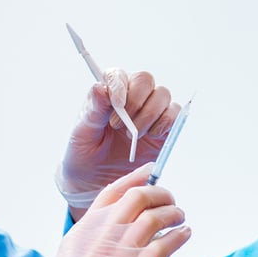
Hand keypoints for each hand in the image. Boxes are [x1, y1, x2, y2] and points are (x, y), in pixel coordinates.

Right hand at [31, 163, 190, 256]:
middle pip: (140, 196)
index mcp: (86, 225)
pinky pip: (166, 243)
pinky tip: (183, 236)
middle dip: (161, 194)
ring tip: (181, 219)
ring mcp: (122, 250)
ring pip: (157, 216)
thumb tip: (116, 226)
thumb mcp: (71, 253)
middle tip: (170, 202)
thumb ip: (93, 235)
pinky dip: (179, 235)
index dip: (137, 178)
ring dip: (174, 214)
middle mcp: (105, 231)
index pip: (115, 191)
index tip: (151, 172)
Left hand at [56, 70, 179, 210]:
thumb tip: (100, 87)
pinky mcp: (164, 130)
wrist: (95, 181)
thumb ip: (93, 109)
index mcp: (109, 93)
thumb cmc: (86, 152)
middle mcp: (132, 98)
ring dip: (149, 114)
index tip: (116, 104)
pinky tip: (150, 136)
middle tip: (119, 125)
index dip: (119, 85)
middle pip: (145, 80)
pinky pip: (175, 115)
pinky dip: (165, 123)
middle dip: (135, 100)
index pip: (118, 75)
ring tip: (132, 136)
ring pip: (162, 95)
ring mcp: (150, 113)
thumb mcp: (83, 132)